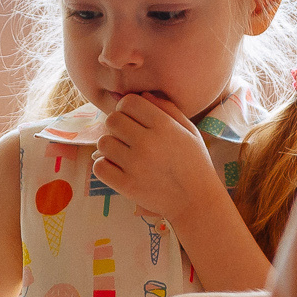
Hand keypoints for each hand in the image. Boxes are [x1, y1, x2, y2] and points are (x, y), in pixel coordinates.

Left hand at [91, 94, 225, 223]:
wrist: (197, 202)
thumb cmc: (195, 163)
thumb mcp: (189, 131)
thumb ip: (168, 109)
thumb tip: (143, 94)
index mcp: (164, 126)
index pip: (129, 102)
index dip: (126, 107)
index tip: (131, 118)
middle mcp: (148, 143)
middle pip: (112, 120)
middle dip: (117, 126)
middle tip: (126, 138)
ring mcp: (136, 165)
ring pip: (103, 143)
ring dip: (110, 147)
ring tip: (123, 154)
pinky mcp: (126, 186)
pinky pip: (99, 166)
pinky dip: (104, 166)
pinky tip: (116, 168)